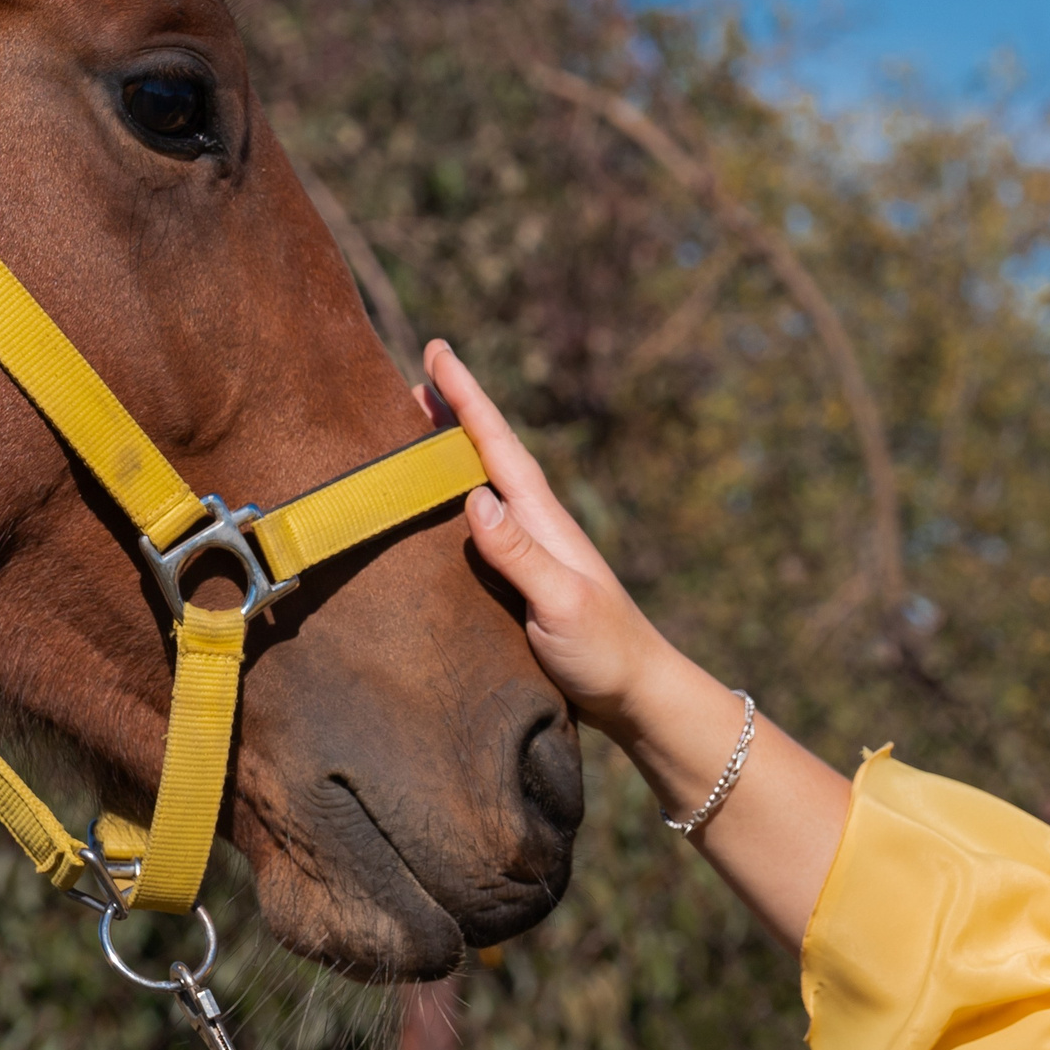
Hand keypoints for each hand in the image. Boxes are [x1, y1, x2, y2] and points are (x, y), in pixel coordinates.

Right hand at [418, 341, 852, 946]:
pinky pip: (482, 527)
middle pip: (488, 455)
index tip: (437, 352)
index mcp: (544, 520)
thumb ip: (520, 553)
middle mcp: (538, 526)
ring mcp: (534, 553)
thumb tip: (474, 498)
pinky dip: (455, 504)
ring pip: (484, 486)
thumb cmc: (605, 652)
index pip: (496, 446)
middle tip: (410, 376)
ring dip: (450, 455)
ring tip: (414, 428)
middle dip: (452, 413)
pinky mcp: (526, 582)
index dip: (466, 399)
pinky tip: (441, 512)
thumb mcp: (561, 602)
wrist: (640, 697)